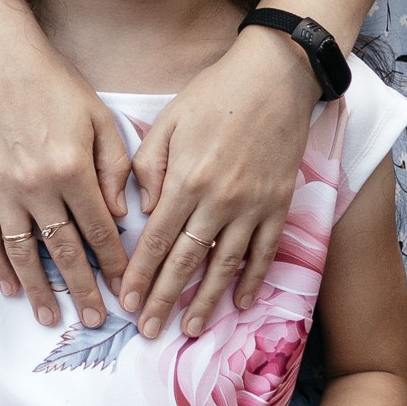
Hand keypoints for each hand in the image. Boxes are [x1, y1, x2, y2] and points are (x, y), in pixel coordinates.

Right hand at [0, 16, 132, 329]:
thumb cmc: (56, 86)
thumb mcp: (100, 118)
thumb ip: (115, 167)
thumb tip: (121, 215)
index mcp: (73, 168)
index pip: (99, 230)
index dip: (115, 264)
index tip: (127, 289)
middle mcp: (37, 186)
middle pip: (64, 250)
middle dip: (83, 289)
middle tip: (95, 321)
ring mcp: (2, 189)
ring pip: (23, 252)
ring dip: (38, 289)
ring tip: (49, 317)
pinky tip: (10, 288)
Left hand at [124, 25, 314, 338]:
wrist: (275, 75)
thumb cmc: (215, 94)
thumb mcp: (168, 120)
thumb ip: (147, 168)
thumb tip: (139, 210)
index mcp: (186, 179)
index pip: (158, 239)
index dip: (141, 274)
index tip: (126, 302)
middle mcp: (220, 199)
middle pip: (187, 260)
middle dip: (165, 299)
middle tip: (149, 330)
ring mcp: (253, 205)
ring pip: (226, 264)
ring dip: (207, 300)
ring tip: (191, 329)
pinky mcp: (280, 203)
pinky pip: (265, 251)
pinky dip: (253, 279)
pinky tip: (240, 302)